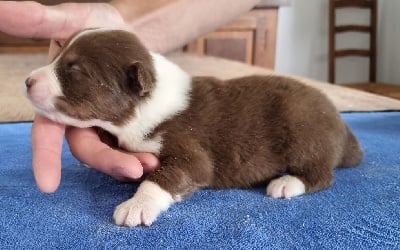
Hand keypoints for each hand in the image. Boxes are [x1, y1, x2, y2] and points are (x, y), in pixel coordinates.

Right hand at [0, 1, 158, 192]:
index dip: (45, 158)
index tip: (49, 185)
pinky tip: (159, 155)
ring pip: (112, 149)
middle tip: (134, 169)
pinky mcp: (127, 120)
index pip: (48, 133)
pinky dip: (143, 149)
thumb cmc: (96, 26)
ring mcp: (105, 120)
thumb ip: (40, 21)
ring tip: (152, 164)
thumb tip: (2, 8)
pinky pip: (132, 141)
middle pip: (87, 147)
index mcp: (60, 99)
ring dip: (131, 159)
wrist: (129, 31)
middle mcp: (81, 114)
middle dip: (108, 161)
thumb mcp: (69, 20)